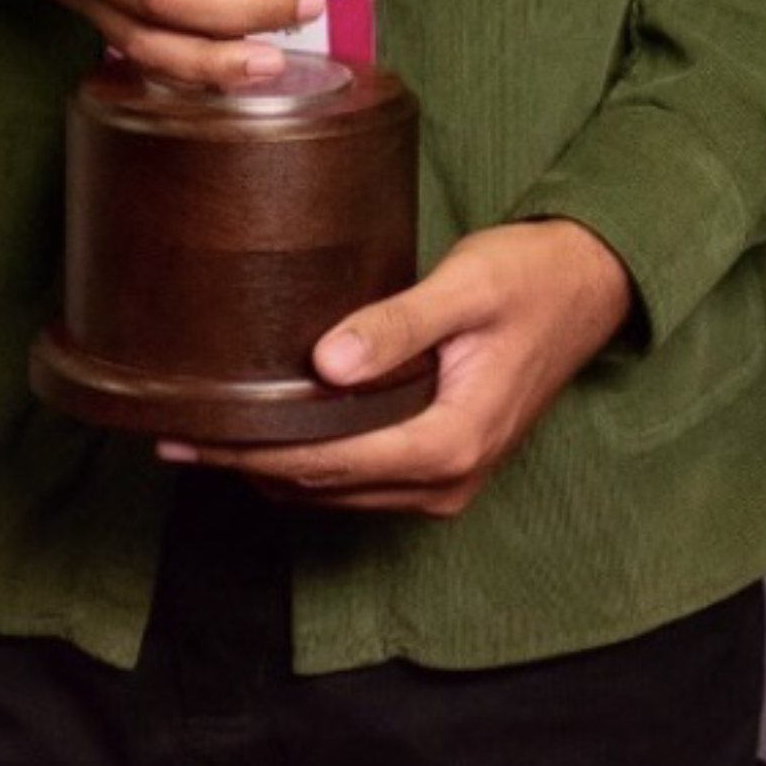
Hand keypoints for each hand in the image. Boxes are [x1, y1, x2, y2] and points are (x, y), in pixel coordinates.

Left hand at [159, 217, 633, 511]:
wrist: (590, 286)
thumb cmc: (530, 276)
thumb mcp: (464, 288)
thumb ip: (397, 324)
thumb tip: (324, 364)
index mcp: (449, 441)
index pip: (325, 461)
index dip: (249, 450)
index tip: (189, 431)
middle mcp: (446, 477)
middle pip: (323, 484)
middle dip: (246, 462)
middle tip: (175, 430)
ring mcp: (448, 478)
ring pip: (339, 489)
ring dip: (275, 465)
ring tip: (207, 431)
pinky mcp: (446, 461)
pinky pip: (363, 477)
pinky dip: (313, 461)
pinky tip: (275, 429)